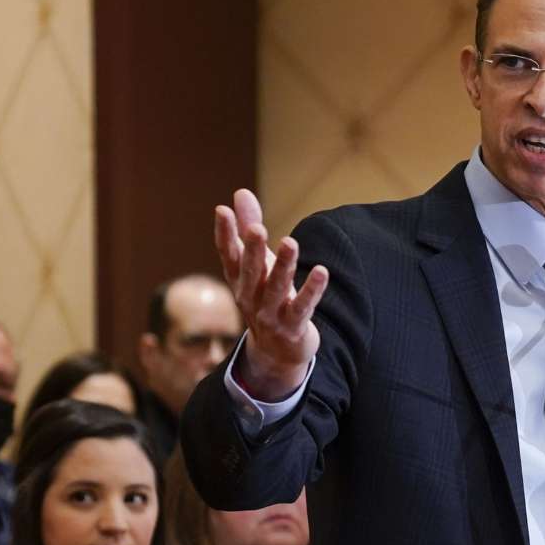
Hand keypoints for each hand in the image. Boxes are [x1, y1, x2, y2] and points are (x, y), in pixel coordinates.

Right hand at [214, 189, 328, 400]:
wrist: (276, 352)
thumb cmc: (265, 297)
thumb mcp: (257, 264)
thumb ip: (248, 228)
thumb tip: (240, 192)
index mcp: (239, 280)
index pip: (228, 255)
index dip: (224, 234)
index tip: (222, 210)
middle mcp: (250, 297)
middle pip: (250, 272)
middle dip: (252, 250)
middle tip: (256, 229)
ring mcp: (270, 315)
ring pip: (276, 288)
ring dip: (284, 266)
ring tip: (290, 243)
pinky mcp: (292, 327)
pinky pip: (302, 307)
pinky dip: (312, 290)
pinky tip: (322, 272)